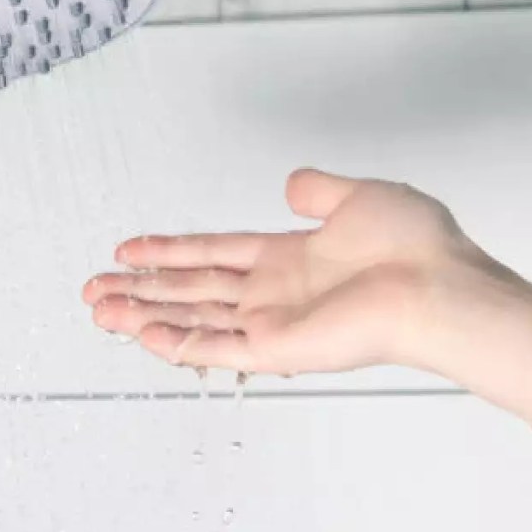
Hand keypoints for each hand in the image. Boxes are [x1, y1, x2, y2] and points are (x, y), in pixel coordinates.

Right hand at [82, 168, 491, 375]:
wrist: (437, 287)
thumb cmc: (412, 245)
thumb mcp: (360, 195)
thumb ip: (318, 190)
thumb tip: (293, 183)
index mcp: (286, 257)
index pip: (211, 253)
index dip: (168, 250)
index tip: (129, 248)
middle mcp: (271, 292)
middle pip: (189, 288)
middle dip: (139, 286)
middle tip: (95, 286)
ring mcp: (270, 322)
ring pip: (190, 317)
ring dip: (142, 313)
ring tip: (99, 308)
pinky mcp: (276, 348)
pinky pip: (214, 347)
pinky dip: (175, 342)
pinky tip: (141, 334)